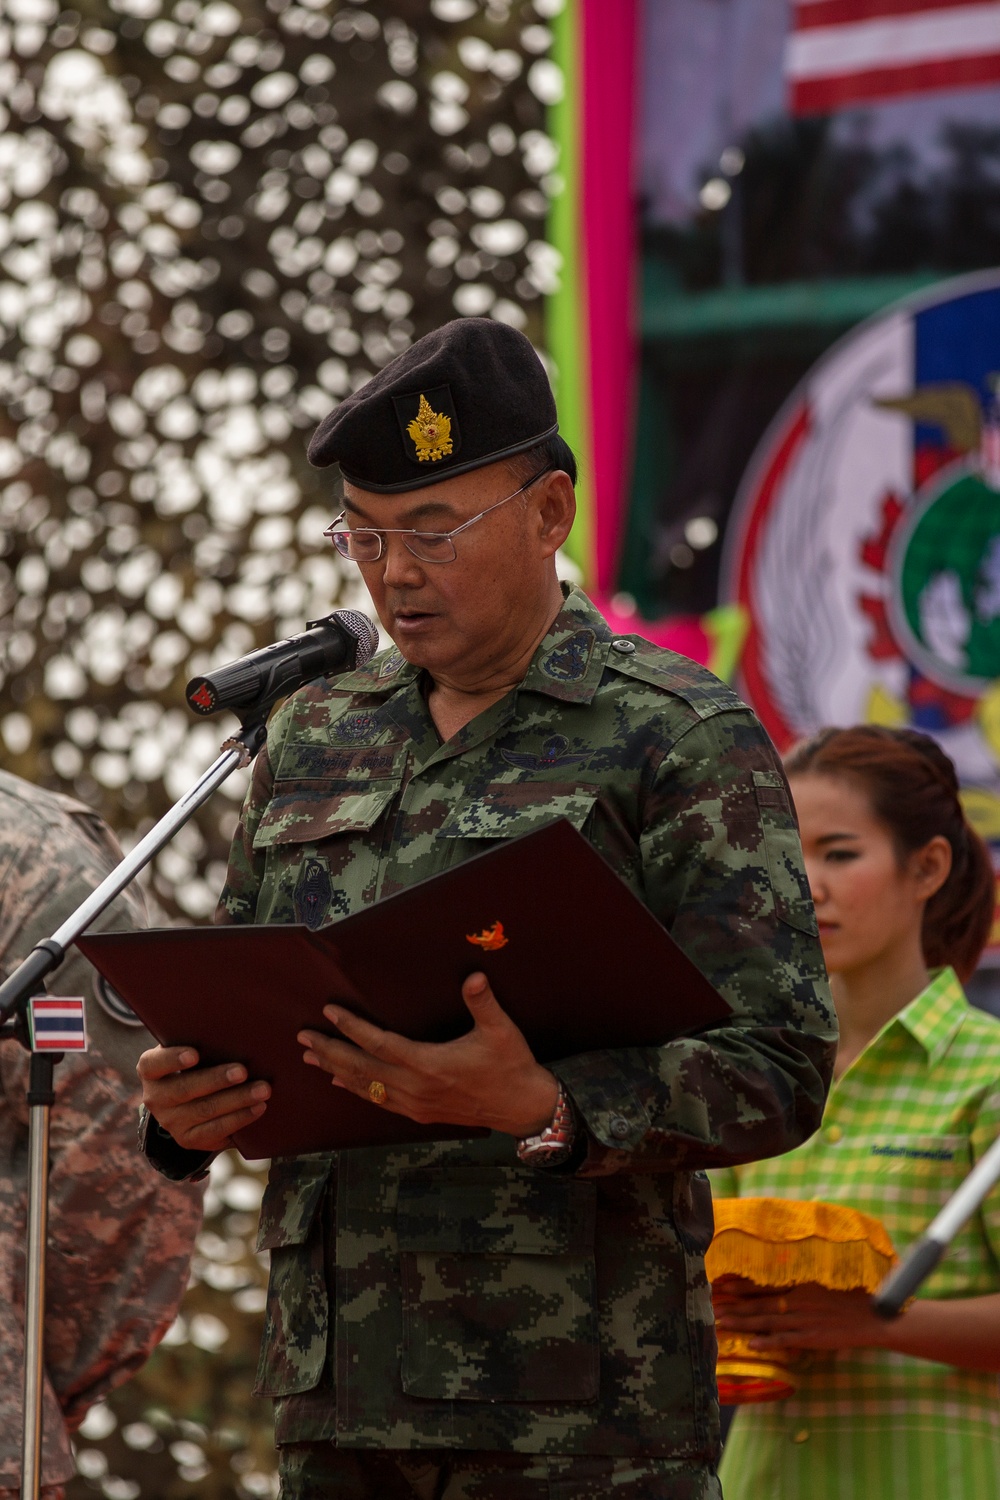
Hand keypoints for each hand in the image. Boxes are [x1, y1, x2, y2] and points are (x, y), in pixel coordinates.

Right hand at [136, 1044, 270, 1153]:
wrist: (185, 1101)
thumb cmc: (195, 1062)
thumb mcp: (189, 1049)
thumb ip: (201, 1041)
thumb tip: (234, 1032)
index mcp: (150, 1070)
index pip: (153, 1064)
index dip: (172, 1059)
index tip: (194, 1054)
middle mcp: (155, 1098)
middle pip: (185, 1089)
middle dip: (217, 1080)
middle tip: (243, 1071)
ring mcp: (171, 1122)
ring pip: (205, 1111)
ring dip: (237, 1100)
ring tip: (262, 1090)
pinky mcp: (188, 1139)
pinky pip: (216, 1131)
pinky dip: (240, 1118)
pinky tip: (258, 1108)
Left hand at [297, 971, 559, 1136]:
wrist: (522, 1107)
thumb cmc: (511, 1065)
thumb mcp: (501, 1030)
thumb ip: (483, 1003)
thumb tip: (474, 977)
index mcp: (429, 1064)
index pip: (380, 1043)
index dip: (352, 1028)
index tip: (329, 1012)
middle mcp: (416, 1087)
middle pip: (362, 1068)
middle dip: (330, 1051)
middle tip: (303, 1038)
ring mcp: (415, 1103)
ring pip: (366, 1087)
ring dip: (336, 1069)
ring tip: (311, 1057)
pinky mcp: (420, 1113)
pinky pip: (379, 1101)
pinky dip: (357, 1089)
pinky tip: (342, 1081)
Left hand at [712, 1275, 889, 1352]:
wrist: (876, 1314)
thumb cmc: (853, 1292)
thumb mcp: (826, 1276)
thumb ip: (805, 1276)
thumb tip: (785, 1271)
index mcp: (800, 1282)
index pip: (763, 1282)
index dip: (740, 1284)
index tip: (721, 1284)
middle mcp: (797, 1299)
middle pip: (759, 1302)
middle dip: (734, 1305)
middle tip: (711, 1305)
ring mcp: (804, 1319)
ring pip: (766, 1321)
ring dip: (742, 1324)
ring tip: (721, 1324)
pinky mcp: (812, 1338)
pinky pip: (785, 1340)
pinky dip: (768, 1342)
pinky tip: (751, 1345)